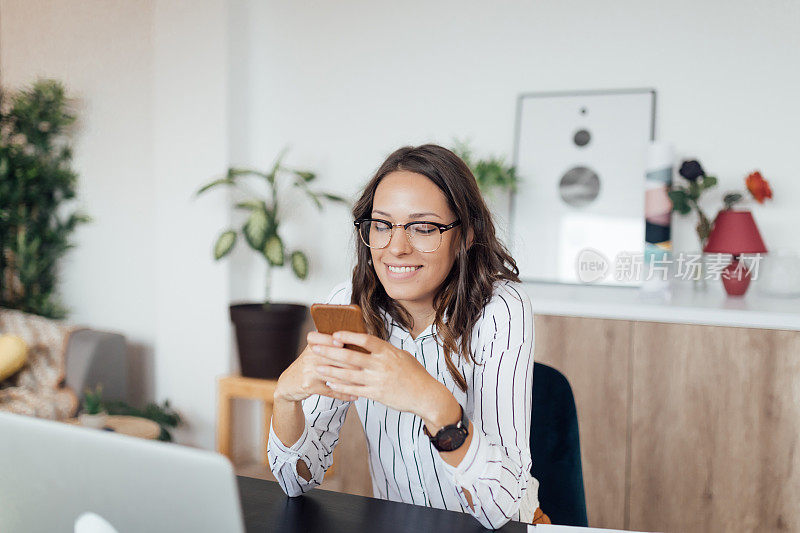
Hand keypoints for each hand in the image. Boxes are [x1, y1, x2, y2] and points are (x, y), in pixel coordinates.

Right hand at [274, 331, 358, 403]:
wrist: (288, 384)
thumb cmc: (308, 366)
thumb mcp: (313, 352)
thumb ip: (329, 346)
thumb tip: (357, 341)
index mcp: (312, 345)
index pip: (322, 338)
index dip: (332, 340)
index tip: (347, 343)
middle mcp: (309, 356)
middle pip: (334, 357)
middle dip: (353, 363)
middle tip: (368, 367)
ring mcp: (308, 371)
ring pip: (334, 375)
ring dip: (351, 381)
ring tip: (365, 383)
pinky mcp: (309, 386)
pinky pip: (330, 390)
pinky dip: (343, 394)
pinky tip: (354, 396)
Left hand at [309, 330, 452, 422]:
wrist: (426, 396)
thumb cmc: (415, 374)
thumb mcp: (402, 356)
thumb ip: (385, 351)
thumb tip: (370, 344)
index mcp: (388, 352)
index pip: (366, 340)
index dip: (349, 336)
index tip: (334, 334)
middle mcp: (381, 365)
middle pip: (350, 356)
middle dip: (330, 351)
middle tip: (315, 346)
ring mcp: (378, 380)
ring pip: (348, 374)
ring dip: (330, 369)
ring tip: (317, 365)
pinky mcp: (376, 395)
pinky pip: (354, 389)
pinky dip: (340, 386)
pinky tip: (329, 382)